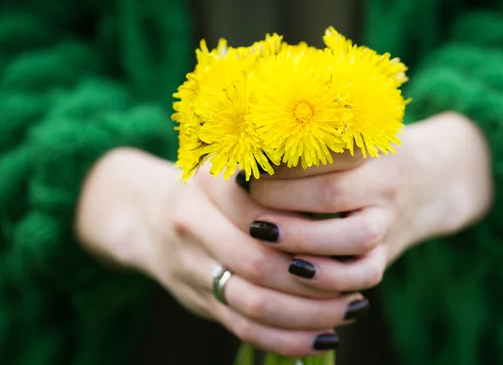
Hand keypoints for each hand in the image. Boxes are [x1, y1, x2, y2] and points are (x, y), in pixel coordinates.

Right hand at [75, 148, 365, 356]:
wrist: (147, 217)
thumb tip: (344, 192)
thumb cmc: (212, 189)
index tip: (351, 238)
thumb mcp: (235, 165)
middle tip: (355, 285)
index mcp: (210, 182)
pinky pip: (242, 327)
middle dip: (314, 281)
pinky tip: (320, 337)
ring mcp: (190, 265)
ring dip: (306, 314)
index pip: (266, 211)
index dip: (311, 230)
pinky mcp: (197, 299)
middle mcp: (193, 222)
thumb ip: (279, 174)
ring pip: (253, 301)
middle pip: (260, 262)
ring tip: (347, 312)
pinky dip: (285, 338)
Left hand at [247, 112, 492, 291]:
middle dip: (281, 197)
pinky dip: (330, 277)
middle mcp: (385, 183)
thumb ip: (312, 140)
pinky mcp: (389, 253)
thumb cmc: (373, 154)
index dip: (281, 157)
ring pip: (354, 236)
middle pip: (333, 193)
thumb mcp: (353, 134)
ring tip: (260, 232)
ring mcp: (390, 221)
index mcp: (373, 145)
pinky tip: (294, 269)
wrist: (434, 178)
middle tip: (245, 195)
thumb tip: (249, 149)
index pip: (324, 148)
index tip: (247, 158)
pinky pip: (366, 273)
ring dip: (301, 237)